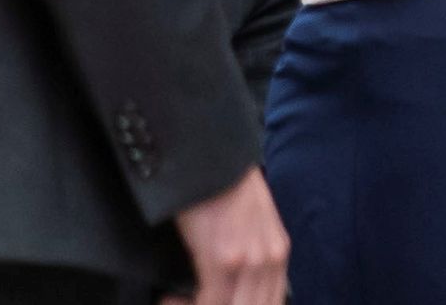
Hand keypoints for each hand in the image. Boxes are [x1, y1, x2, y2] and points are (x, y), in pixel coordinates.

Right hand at [164, 166, 288, 304]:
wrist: (211, 155)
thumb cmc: (225, 187)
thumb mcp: (253, 223)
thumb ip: (254, 256)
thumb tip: (237, 288)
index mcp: (278, 253)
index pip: (271, 303)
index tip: (211, 302)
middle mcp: (269, 260)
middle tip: (194, 301)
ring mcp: (248, 262)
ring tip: (177, 302)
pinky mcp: (223, 261)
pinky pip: (208, 304)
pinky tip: (168, 299)